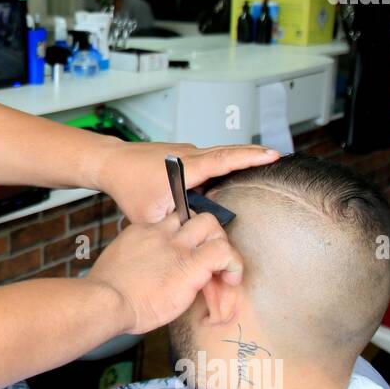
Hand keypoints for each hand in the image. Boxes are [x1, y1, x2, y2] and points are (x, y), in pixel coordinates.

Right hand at [87, 212, 241, 335]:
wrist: (105, 300)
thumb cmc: (105, 294)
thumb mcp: (118, 265)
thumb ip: (135, 260)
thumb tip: (144, 272)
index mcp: (142, 231)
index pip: (172, 220)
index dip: (185, 234)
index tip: (187, 252)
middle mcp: (162, 233)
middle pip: (194, 215)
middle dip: (207, 233)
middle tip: (208, 256)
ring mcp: (178, 246)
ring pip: (212, 225)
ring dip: (221, 244)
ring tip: (221, 268)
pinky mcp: (192, 265)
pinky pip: (225, 253)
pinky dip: (234, 265)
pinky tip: (230, 279)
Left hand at [97, 142, 278, 223]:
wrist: (111, 164)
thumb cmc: (129, 189)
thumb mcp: (152, 216)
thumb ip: (178, 225)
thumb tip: (200, 235)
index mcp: (185, 168)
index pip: (223, 159)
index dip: (248, 158)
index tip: (271, 155)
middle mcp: (189, 155)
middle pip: (228, 152)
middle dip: (253, 154)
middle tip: (278, 155)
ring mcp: (187, 152)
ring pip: (219, 154)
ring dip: (240, 157)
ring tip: (264, 160)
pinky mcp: (184, 154)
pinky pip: (209, 158)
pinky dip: (225, 161)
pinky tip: (236, 167)